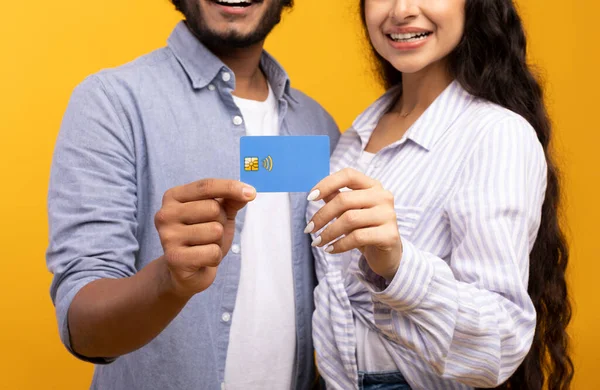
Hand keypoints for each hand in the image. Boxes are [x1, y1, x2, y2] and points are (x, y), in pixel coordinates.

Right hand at [155, 179, 255, 297]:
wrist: (187, 272)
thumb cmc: (203, 237)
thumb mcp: (219, 214)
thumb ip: (231, 200)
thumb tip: (248, 192)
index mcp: (173, 197)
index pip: (206, 186)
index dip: (231, 187)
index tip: (252, 193)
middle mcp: (165, 214)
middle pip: (213, 208)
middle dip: (221, 222)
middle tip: (210, 233)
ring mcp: (167, 236)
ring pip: (215, 231)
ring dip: (218, 241)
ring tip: (205, 246)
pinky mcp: (174, 258)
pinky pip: (212, 252)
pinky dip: (215, 258)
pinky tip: (202, 260)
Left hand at [305, 168, 401, 280]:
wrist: (388, 254)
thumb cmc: (366, 229)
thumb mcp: (350, 211)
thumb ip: (337, 199)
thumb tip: (315, 193)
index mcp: (373, 186)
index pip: (348, 175)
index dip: (327, 183)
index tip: (310, 198)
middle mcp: (383, 197)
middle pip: (344, 200)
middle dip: (322, 215)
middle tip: (309, 228)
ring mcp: (388, 215)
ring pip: (349, 219)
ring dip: (328, 232)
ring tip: (317, 242)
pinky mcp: (389, 235)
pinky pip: (357, 237)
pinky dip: (339, 244)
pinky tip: (330, 249)